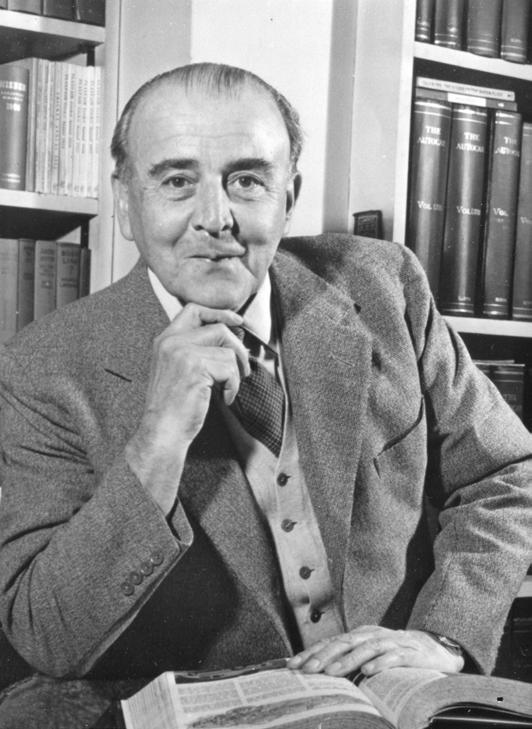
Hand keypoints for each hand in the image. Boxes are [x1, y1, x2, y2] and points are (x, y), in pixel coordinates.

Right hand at [126, 303, 249, 513]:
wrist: (162, 431)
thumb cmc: (173, 408)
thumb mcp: (179, 371)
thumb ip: (196, 351)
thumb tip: (233, 341)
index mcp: (165, 340)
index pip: (194, 310)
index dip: (219, 313)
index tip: (238, 321)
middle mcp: (171, 342)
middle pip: (218, 329)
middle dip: (237, 348)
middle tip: (244, 369)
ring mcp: (182, 352)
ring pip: (227, 351)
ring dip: (235, 374)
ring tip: (227, 390)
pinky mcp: (195, 366)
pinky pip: (230, 369)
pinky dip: (233, 386)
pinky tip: (223, 398)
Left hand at [286, 626, 463, 676]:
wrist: (435, 648)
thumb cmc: (396, 654)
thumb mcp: (370, 653)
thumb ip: (348, 659)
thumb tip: (318, 673)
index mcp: (360, 635)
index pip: (331, 642)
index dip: (312, 652)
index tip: (293, 665)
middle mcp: (373, 635)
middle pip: (345, 643)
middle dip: (324, 656)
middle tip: (308, 670)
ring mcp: (392, 643)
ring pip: (366, 649)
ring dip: (348, 660)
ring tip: (332, 672)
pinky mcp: (410, 654)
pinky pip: (394, 657)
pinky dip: (381, 663)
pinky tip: (370, 671)